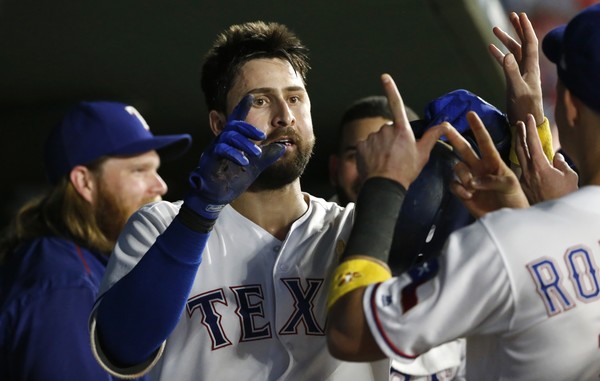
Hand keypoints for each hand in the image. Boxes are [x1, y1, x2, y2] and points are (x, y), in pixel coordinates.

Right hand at [185, 95, 284, 219]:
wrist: (218, 195)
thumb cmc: (234, 176)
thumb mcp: (256, 166)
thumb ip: (268, 156)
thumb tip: (283, 146)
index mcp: (233, 139)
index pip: (238, 120)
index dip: (242, 107)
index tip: (251, 96)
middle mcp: (223, 140)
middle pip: (234, 126)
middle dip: (248, 128)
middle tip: (262, 135)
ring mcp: (215, 148)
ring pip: (229, 137)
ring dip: (244, 143)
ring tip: (256, 152)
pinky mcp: (210, 159)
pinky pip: (221, 151)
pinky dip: (234, 153)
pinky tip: (244, 160)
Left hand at [356, 74, 449, 189]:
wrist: (384, 186)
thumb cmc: (405, 171)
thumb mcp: (423, 154)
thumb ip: (432, 136)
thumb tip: (445, 124)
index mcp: (402, 130)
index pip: (396, 104)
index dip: (391, 89)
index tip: (384, 76)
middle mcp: (386, 130)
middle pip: (389, 130)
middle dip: (391, 139)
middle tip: (396, 156)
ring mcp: (372, 137)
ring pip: (377, 138)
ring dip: (381, 147)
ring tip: (386, 162)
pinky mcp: (361, 146)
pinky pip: (367, 146)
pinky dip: (370, 153)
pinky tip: (375, 163)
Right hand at [446, 111, 528, 217]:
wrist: (506, 220)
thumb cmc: (514, 199)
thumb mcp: (509, 184)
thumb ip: (492, 179)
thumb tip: (472, 182)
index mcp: (493, 162)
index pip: (484, 141)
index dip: (477, 128)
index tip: (471, 114)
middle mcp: (479, 168)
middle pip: (464, 149)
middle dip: (455, 137)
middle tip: (445, 127)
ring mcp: (470, 179)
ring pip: (458, 167)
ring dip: (463, 176)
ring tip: (472, 188)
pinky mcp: (463, 192)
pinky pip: (453, 184)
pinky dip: (459, 189)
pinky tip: (468, 196)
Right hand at [489, 12, 543, 125]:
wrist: (525, 122)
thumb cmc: (523, 107)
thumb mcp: (517, 89)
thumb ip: (512, 72)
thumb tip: (506, 54)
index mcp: (531, 67)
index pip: (529, 43)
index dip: (526, 28)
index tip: (520, 16)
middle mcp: (527, 68)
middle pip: (523, 43)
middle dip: (517, 29)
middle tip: (510, 16)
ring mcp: (520, 74)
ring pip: (514, 52)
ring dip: (506, 41)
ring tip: (495, 30)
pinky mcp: (514, 80)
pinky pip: (506, 63)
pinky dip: (499, 54)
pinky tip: (491, 49)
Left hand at [515, 114, 578, 202]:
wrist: (554, 218)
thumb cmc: (565, 196)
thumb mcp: (569, 177)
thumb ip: (561, 164)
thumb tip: (555, 157)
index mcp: (539, 166)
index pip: (533, 142)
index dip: (530, 129)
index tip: (528, 117)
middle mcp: (528, 171)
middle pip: (521, 148)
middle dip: (520, 134)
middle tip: (518, 123)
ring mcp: (523, 179)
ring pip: (519, 158)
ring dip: (519, 146)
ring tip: (518, 135)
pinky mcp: (522, 187)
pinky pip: (521, 170)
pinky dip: (522, 160)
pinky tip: (523, 157)